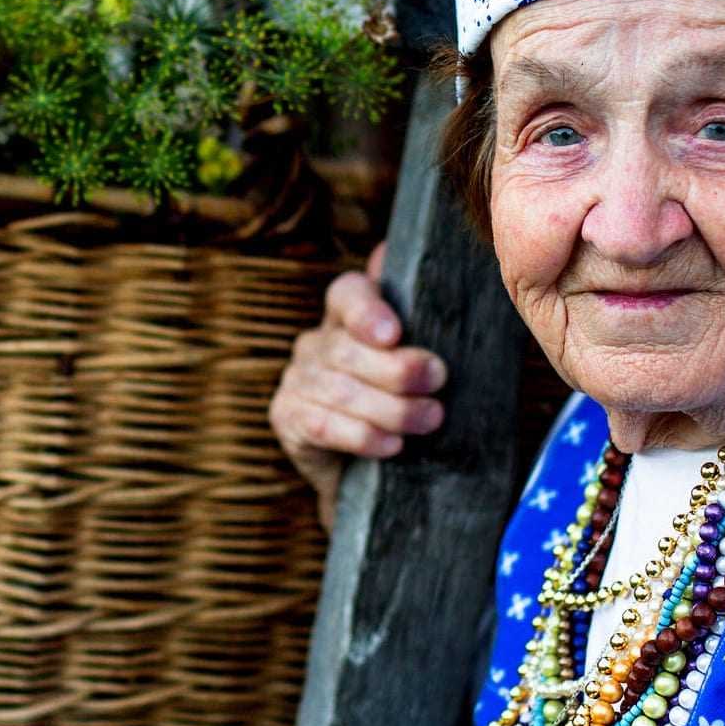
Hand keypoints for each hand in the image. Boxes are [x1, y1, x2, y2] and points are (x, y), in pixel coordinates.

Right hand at [270, 243, 449, 508]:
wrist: (371, 469)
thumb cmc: (403, 402)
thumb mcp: (420, 361)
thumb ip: (421, 317)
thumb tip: (394, 256)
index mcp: (347, 317)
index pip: (347, 294)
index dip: (368, 310)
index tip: (393, 334)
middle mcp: (316, 343)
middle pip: (348, 349)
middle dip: (397, 369)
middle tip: (437, 382)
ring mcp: (297, 380)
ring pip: (340, 390)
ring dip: (391, 408)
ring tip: (429, 419)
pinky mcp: (286, 417)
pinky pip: (322, 425)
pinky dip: (362, 436)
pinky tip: (392, 445)